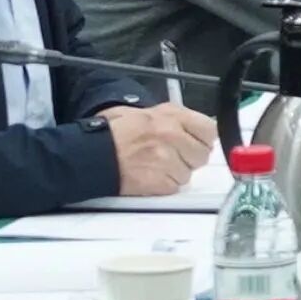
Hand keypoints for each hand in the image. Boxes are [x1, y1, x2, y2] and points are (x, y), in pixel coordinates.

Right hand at [101, 100, 224, 196]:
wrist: (91, 154)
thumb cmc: (111, 133)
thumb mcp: (143, 112)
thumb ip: (171, 117)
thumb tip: (191, 126)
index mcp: (170, 116)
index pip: (209, 130)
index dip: (203, 138)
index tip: (197, 142)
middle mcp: (172, 136)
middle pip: (202, 155)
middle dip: (190, 157)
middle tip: (173, 156)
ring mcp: (167, 160)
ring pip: (188, 173)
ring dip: (176, 172)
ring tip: (155, 165)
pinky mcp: (159, 182)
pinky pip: (174, 186)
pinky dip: (164, 185)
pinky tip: (150, 175)